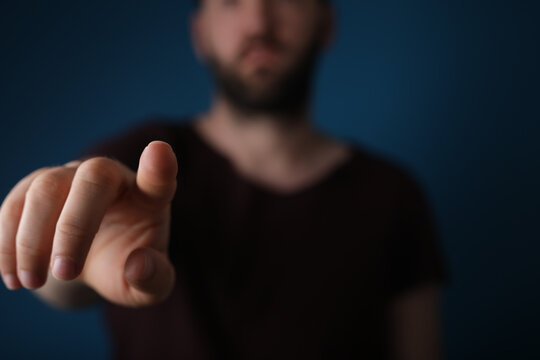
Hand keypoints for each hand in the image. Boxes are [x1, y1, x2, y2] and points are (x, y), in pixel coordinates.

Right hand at [0, 141, 177, 306]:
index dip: (158, 166)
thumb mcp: (148, 286)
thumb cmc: (126, 267)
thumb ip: (154, 279)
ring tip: (33, 282)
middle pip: (94, 178)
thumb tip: (137, 266)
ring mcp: (73, 176)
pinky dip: (8, 242)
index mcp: (149, 197)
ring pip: (46, 187)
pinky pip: (16, 204)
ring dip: (33, 239)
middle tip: (64, 273)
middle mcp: (112, 177)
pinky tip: (13, 277)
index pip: (158, 177)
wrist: (89, 262)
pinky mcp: (37, 187)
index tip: (159, 152)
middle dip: (74, 227)